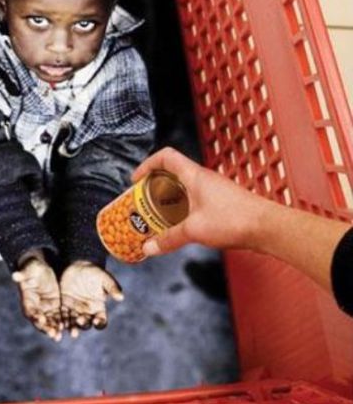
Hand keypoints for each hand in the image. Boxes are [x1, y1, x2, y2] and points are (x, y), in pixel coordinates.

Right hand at [12, 253, 61, 340]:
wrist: (42, 268)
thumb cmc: (32, 268)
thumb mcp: (29, 271)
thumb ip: (23, 275)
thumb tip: (14, 275)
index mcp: (27, 301)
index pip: (30, 312)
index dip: (35, 316)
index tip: (41, 319)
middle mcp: (36, 308)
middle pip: (40, 321)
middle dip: (46, 328)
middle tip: (53, 335)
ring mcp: (45, 308)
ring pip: (50, 322)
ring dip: (53, 330)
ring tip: (58, 336)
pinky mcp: (55, 307)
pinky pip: (58, 317)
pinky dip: (61, 323)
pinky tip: (66, 328)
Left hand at [60, 261, 123, 334]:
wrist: (77, 266)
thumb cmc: (93, 272)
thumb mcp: (104, 278)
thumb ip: (112, 287)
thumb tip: (121, 297)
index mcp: (98, 308)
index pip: (101, 320)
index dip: (100, 323)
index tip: (96, 322)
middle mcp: (87, 312)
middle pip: (86, 323)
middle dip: (83, 325)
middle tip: (79, 322)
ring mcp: (74, 310)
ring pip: (73, 323)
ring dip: (71, 327)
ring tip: (69, 330)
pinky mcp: (64, 306)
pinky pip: (62, 316)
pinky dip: (60, 322)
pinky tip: (58, 324)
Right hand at [131, 146, 268, 254]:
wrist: (267, 227)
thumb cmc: (235, 220)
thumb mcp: (194, 230)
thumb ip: (169, 239)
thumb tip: (149, 247)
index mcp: (194, 175)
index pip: (165, 156)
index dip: (147, 165)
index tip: (137, 180)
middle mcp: (204, 178)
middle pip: (172, 172)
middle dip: (155, 186)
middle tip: (144, 202)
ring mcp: (214, 189)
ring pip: (184, 187)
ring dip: (170, 198)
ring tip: (159, 216)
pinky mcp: (222, 202)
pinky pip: (196, 199)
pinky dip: (184, 208)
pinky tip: (182, 225)